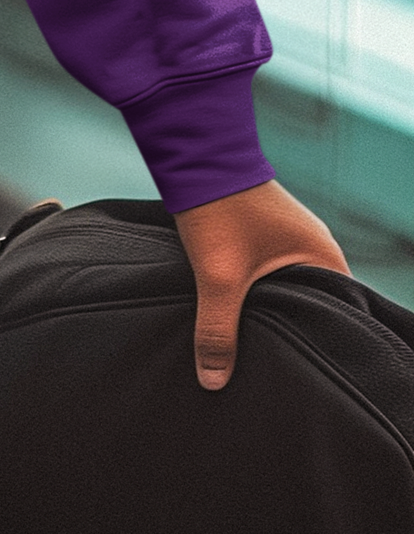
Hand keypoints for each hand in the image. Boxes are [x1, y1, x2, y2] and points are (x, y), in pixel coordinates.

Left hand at [174, 179, 346, 389]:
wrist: (193, 152)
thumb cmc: (217, 208)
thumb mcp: (217, 277)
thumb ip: (217, 330)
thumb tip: (214, 381)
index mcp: (323, 256)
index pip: (340, 313)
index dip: (321, 341)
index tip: (305, 370)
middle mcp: (315, 246)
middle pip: (313, 303)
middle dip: (293, 330)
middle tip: (276, 364)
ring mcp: (291, 237)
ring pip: (289, 288)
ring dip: (273, 309)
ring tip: (257, 344)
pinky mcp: (266, 231)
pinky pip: (273, 273)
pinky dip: (260, 291)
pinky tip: (242, 311)